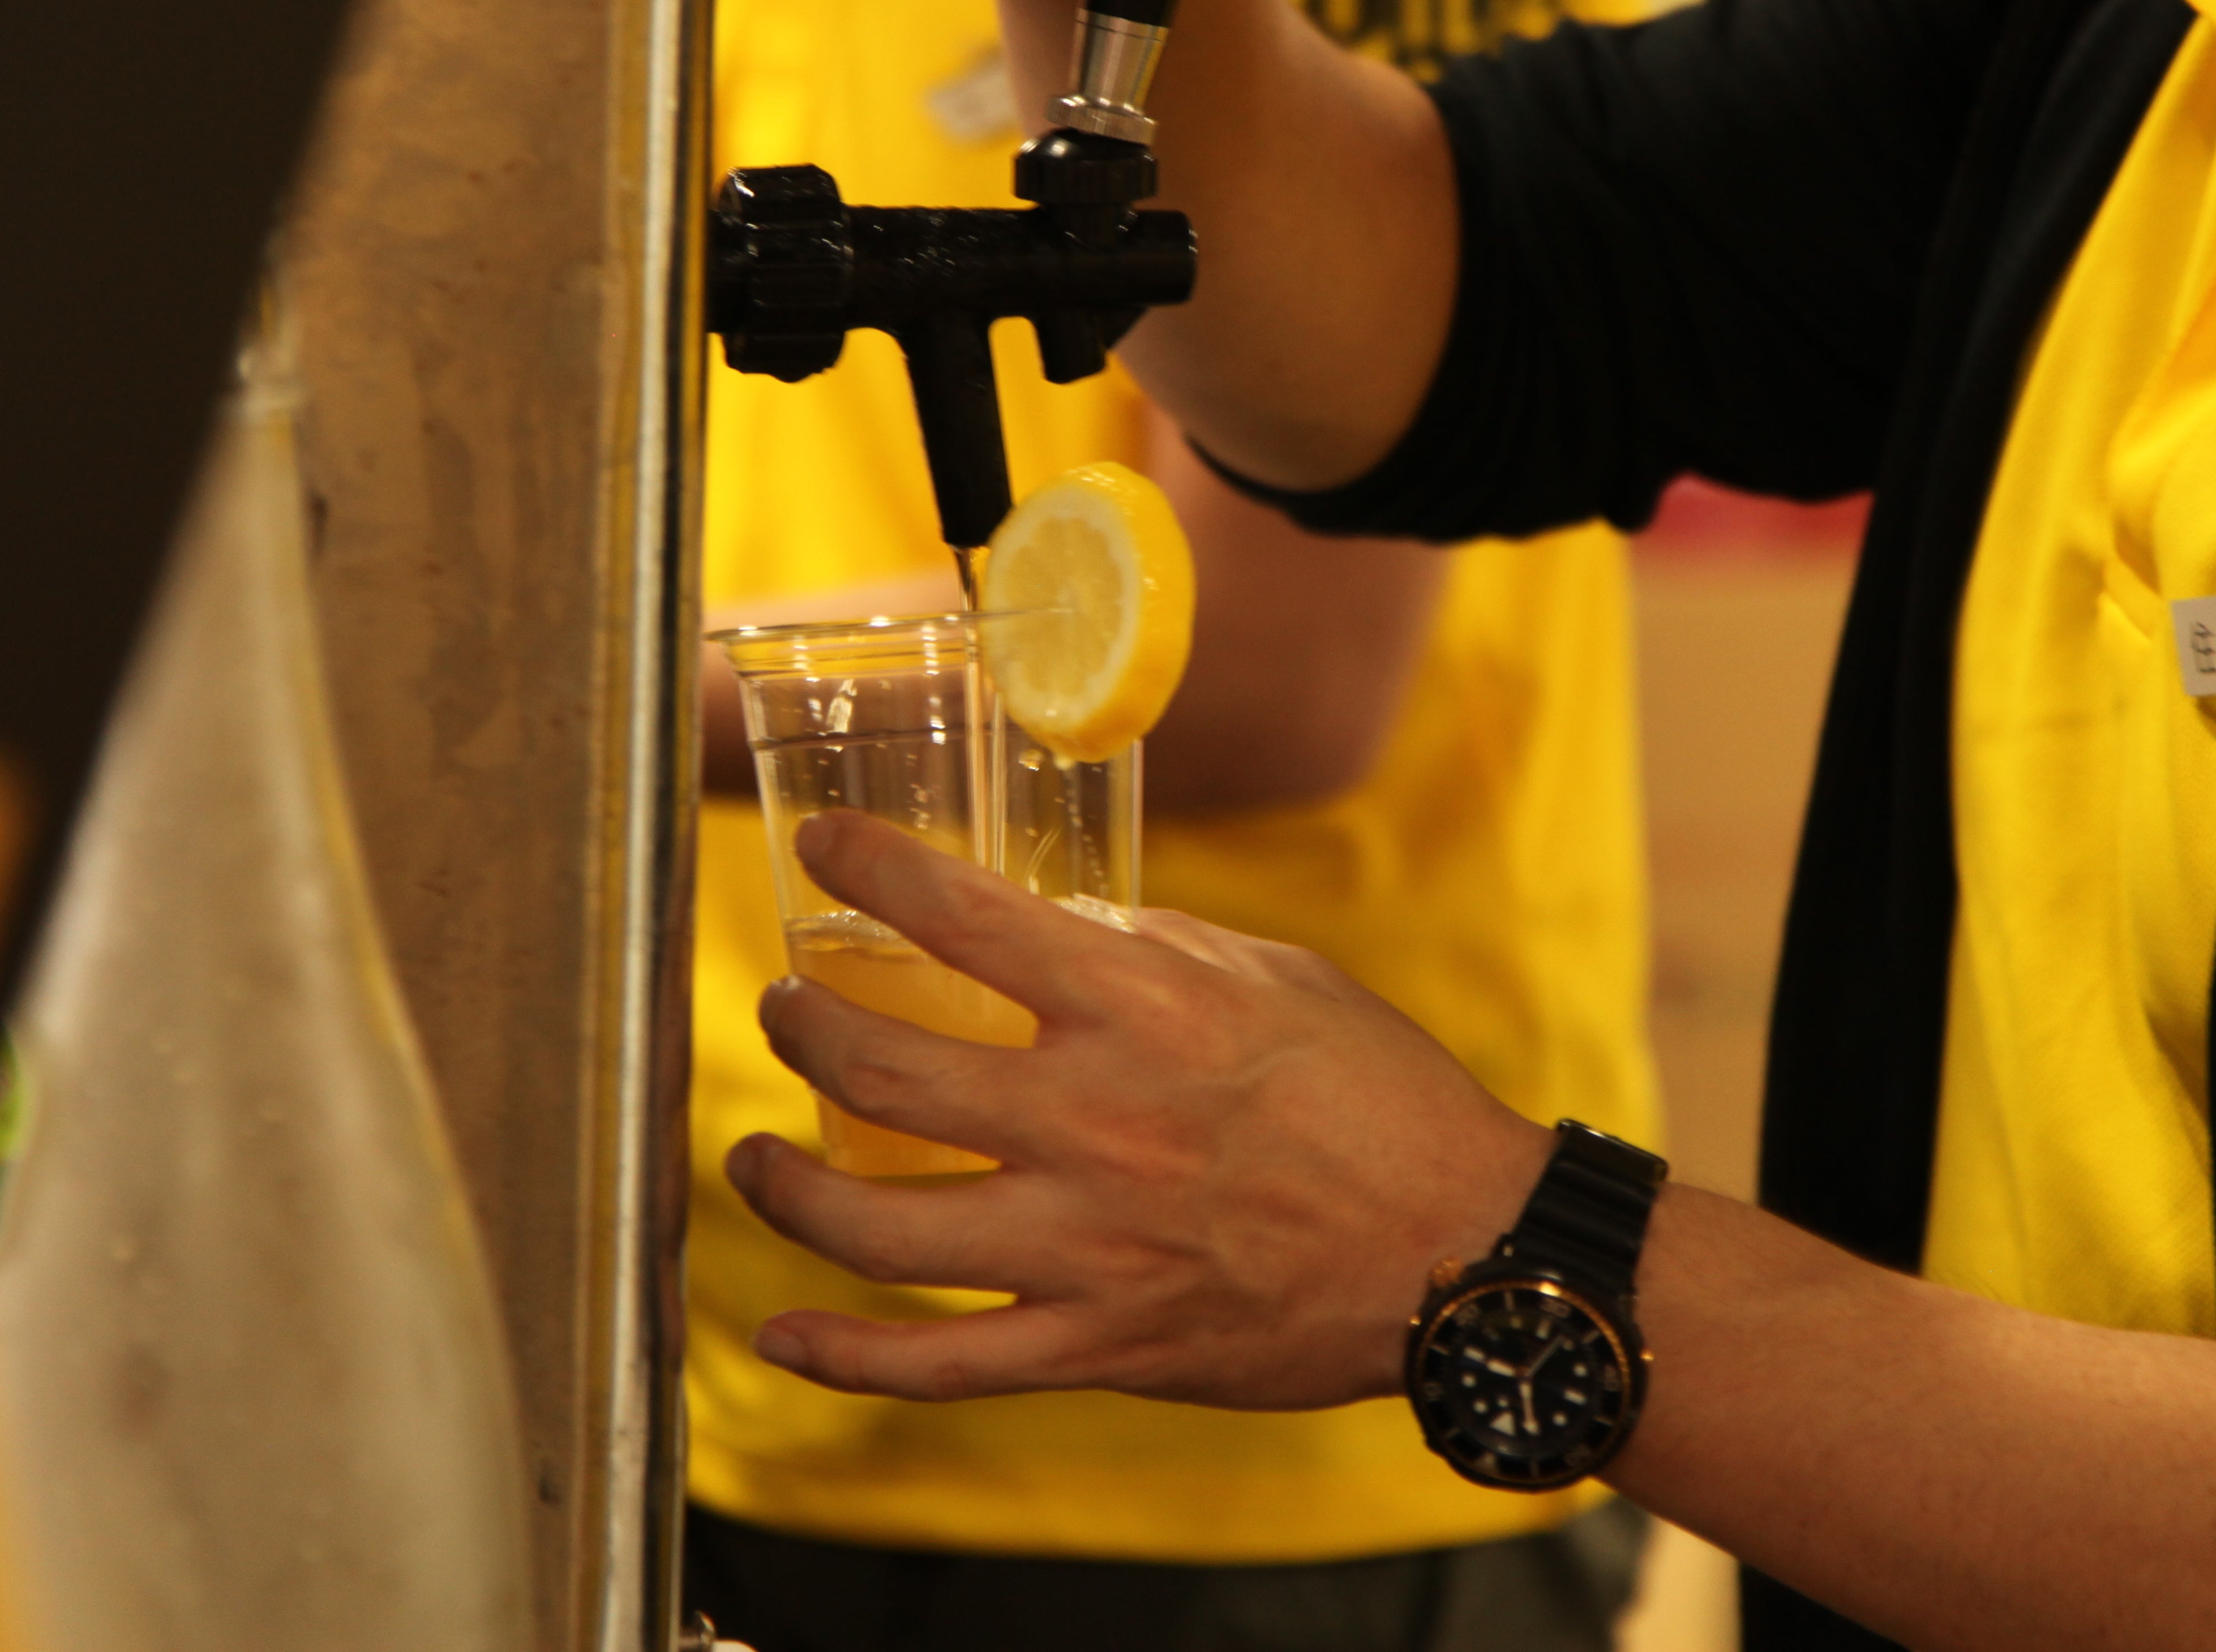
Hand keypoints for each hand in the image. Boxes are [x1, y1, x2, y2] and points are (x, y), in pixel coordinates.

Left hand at [727, 810, 1553, 1408]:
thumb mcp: (1275, 978)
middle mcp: (1094, 1119)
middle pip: (884, 1069)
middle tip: (785, 1011)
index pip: (962, 916)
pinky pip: (936, 1366)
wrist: (1461, 1251)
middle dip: (804, 1029)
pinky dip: (841, 1357)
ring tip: (754, 1158)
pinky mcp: (1098, 1347)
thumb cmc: (1382, 1098)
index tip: (823, 849)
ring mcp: (1086, 1245)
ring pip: (877, 1225)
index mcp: (1141, 1007)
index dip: (871, 870)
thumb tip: (1066, 931)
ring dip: (786, 1188)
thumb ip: (1157, 953)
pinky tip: (780, 1336)